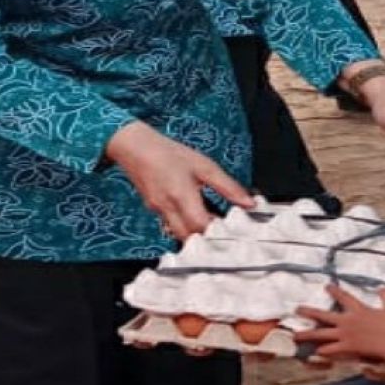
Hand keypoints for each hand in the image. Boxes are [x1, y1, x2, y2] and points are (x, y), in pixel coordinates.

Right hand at [105, 121, 254, 240]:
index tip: (231, 226)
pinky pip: (171, 226)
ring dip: (195, 233)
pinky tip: (194, 213)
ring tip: (210, 221)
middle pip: (189, 236)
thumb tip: (248, 202)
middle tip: (222, 228)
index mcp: (181, 195)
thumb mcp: (205, 166)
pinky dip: (185, 225)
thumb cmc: (169, 154)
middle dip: (206, 236)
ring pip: (179, 234)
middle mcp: (168, 208)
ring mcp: (159, 211)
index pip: (200, 225)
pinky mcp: (155, 210)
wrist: (136, 148)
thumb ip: (227, 186)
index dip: (216, 230)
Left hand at [296, 285, 384, 364]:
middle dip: (310, 312)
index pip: (344, 297)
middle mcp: (349, 321)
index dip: (334, 291)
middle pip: (324, 316)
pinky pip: (332, 350)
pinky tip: (316, 352)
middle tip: (298, 309)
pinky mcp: (349, 349)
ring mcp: (347, 336)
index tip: (327, 287)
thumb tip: (381, 287)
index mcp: (360, 310)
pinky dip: (323, 351)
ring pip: (322, 334)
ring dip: (307, 335)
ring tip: (295, 336)